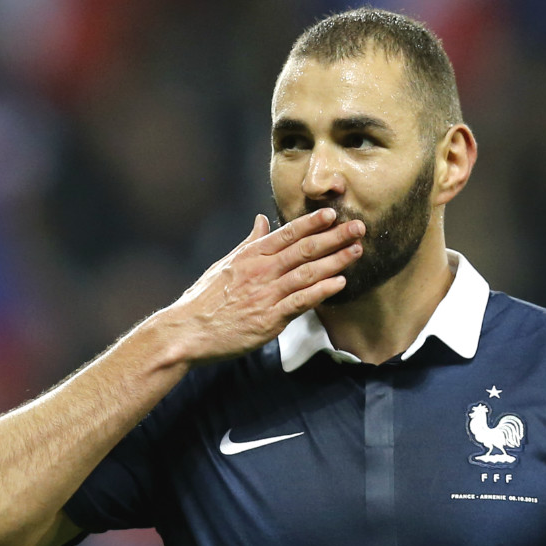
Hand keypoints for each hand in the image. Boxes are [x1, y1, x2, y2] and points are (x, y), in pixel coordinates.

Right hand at [165, 208, 363, 364]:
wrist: (186, 332)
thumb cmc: (204, 300)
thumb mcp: (225, 264)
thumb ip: (250, 243)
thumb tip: (263, 220)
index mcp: (250, 256)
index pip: (287, 234)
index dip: (312, 222)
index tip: (333, 213)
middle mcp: (260, 271)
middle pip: (304, 249)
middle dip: (334, 237)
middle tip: (359, 227)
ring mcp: (266, 294)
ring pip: (307, 273)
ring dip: (335, 261)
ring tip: (357, 251)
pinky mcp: (269, 319)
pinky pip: (300, 302)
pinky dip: (320, 291)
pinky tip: (339, 284)